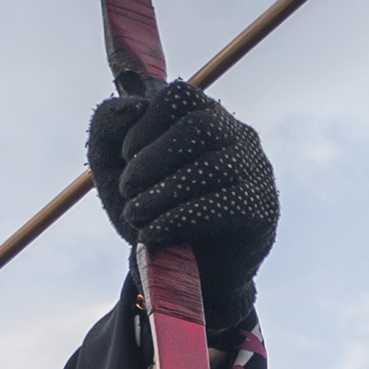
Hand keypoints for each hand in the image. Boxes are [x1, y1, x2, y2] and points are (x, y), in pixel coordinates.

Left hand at [87, 79, 279, 321]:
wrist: (188, 272)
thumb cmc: (154, 210)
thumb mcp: (116, 168)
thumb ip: (107, 128)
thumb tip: (131, 107)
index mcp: (205, 116)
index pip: (181, 95)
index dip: (145, 124)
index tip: (126, 156)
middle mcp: (238, 136)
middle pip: (200, 127)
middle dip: (152, 160)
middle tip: (128, 190)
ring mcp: (256, 171)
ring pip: (212, 167)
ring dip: (162, 193)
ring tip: (135, 215)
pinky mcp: (261, 209)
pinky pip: (223, 205)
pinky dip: (180, 218)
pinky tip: (155, 233)